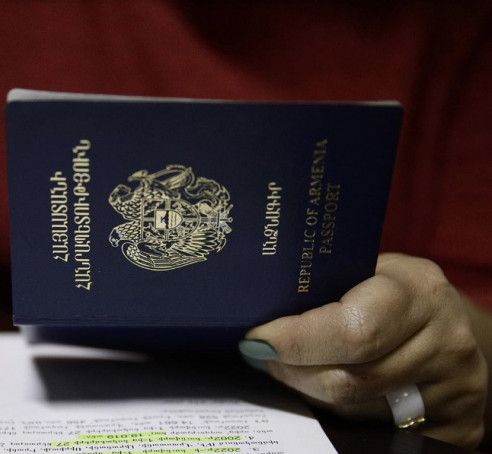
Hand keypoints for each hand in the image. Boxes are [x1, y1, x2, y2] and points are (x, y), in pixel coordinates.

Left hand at [240, 252, 486, 448]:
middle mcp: (445, 341)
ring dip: (310, 391)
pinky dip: (340, 415)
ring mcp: (456, 388)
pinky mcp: (459, 426)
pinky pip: (376, 432)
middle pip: (349, 380)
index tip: (256, 339)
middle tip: (263, 357)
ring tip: (292, 367)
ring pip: (355, 411)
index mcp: (419, 291)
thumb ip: (324, 288)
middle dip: (293, 371)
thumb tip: (255, 310)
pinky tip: (325, 390)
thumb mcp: (370, 270)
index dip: (296, 340)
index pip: (353, 329)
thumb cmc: (395, 293)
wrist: (452, 326)